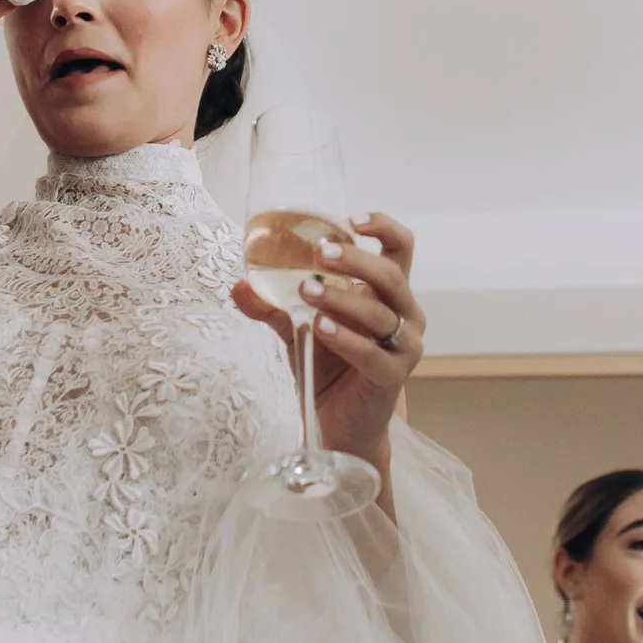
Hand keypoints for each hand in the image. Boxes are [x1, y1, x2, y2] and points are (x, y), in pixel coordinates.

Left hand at [230, 212, 423, 476]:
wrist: (339, 424)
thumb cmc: (327, 365)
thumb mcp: (297, 328)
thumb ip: (273, 306)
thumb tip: (237, 285)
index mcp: (387, 292)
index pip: (400, 248)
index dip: (383, 227)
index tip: (352, 219)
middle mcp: (404, 313)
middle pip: (390, 274)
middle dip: (354, 260)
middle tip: (319, 254)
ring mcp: (404, 345)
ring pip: (379, 312)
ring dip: (340, 297)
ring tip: (306, 291)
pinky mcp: (394, 377)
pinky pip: (371, 352)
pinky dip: (344, 337)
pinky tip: (318, 326)